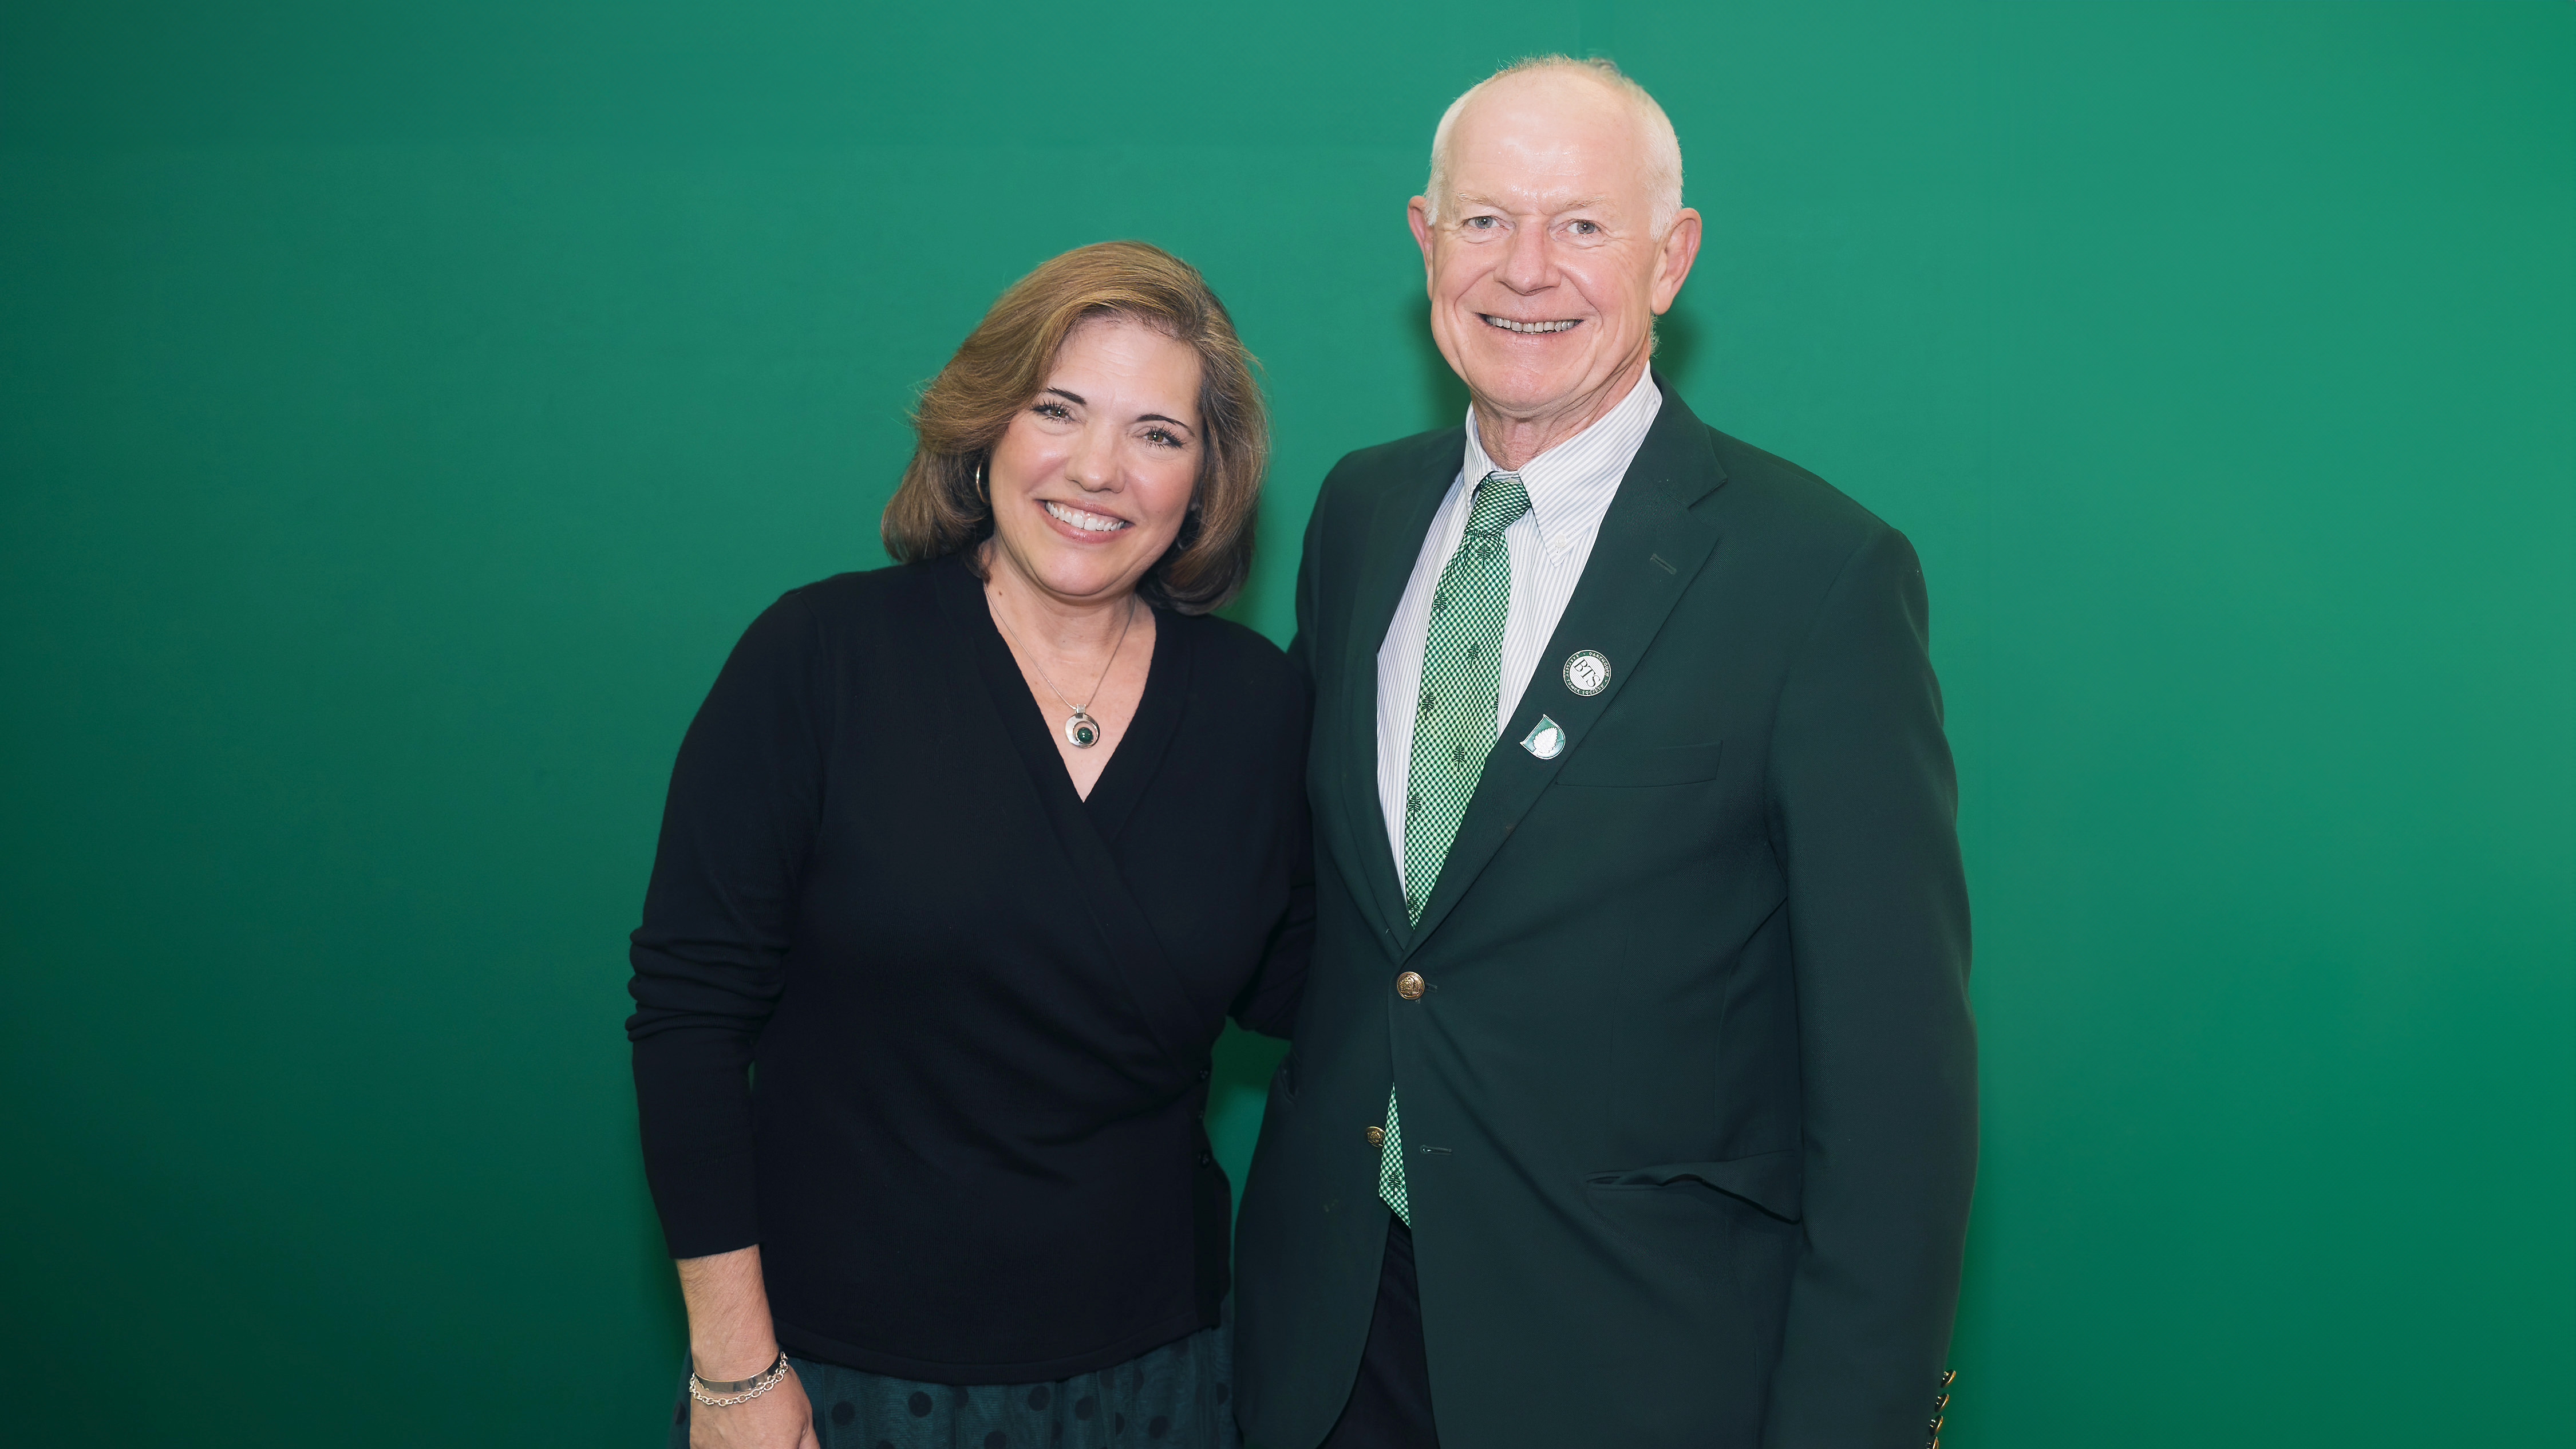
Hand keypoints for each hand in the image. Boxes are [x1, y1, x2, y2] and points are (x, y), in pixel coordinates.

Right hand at [688, 1364, 818, 1448]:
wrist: (737, 1367)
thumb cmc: (772, 1388)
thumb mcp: (805, 1417)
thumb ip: (808, 1445)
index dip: (783, 1445)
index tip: (780, 1438)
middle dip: (763, 1442)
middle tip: (761, 1427)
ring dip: (740, 1442)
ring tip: (744, 1423)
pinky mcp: (700, 1445)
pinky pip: (711, 1448)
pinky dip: (719, 1440)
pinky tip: (726, 1423)